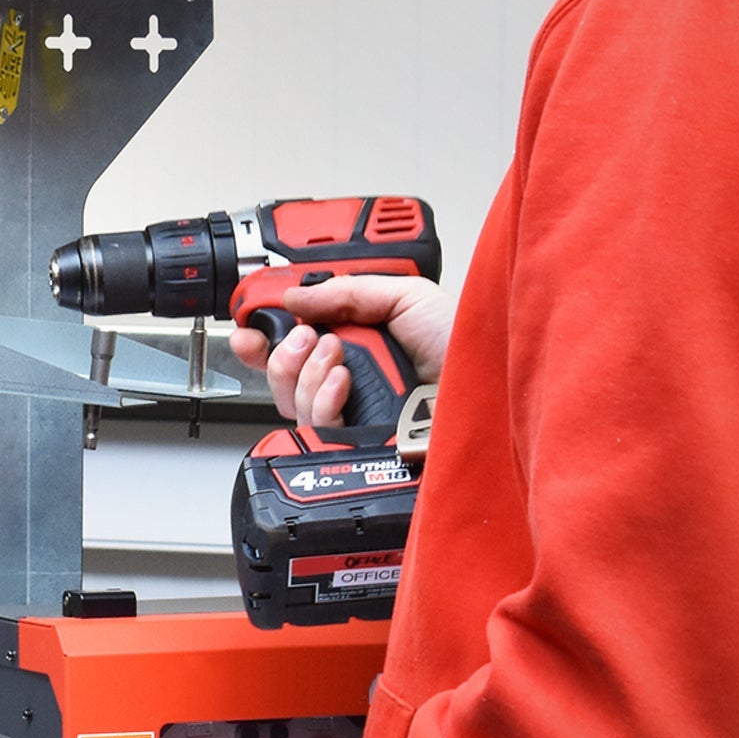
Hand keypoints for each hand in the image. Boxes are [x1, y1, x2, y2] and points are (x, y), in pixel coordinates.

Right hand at [230, 274, 457, 425]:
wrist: (489, 389)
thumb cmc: (466, 346)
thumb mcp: (406, 296)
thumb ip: (345, 292)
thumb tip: (295, 297)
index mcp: (361, 346)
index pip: (295, 345)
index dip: (264, 336)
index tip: (249, 325)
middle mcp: (352, 384)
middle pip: (281, 376)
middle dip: (280, 352)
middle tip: (304, 336)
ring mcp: (352, 416)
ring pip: (291, 401)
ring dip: (307, 371)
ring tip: (339, 355)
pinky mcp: (355, 445)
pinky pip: (313, 426)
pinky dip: (323, 398)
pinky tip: (345, 383)